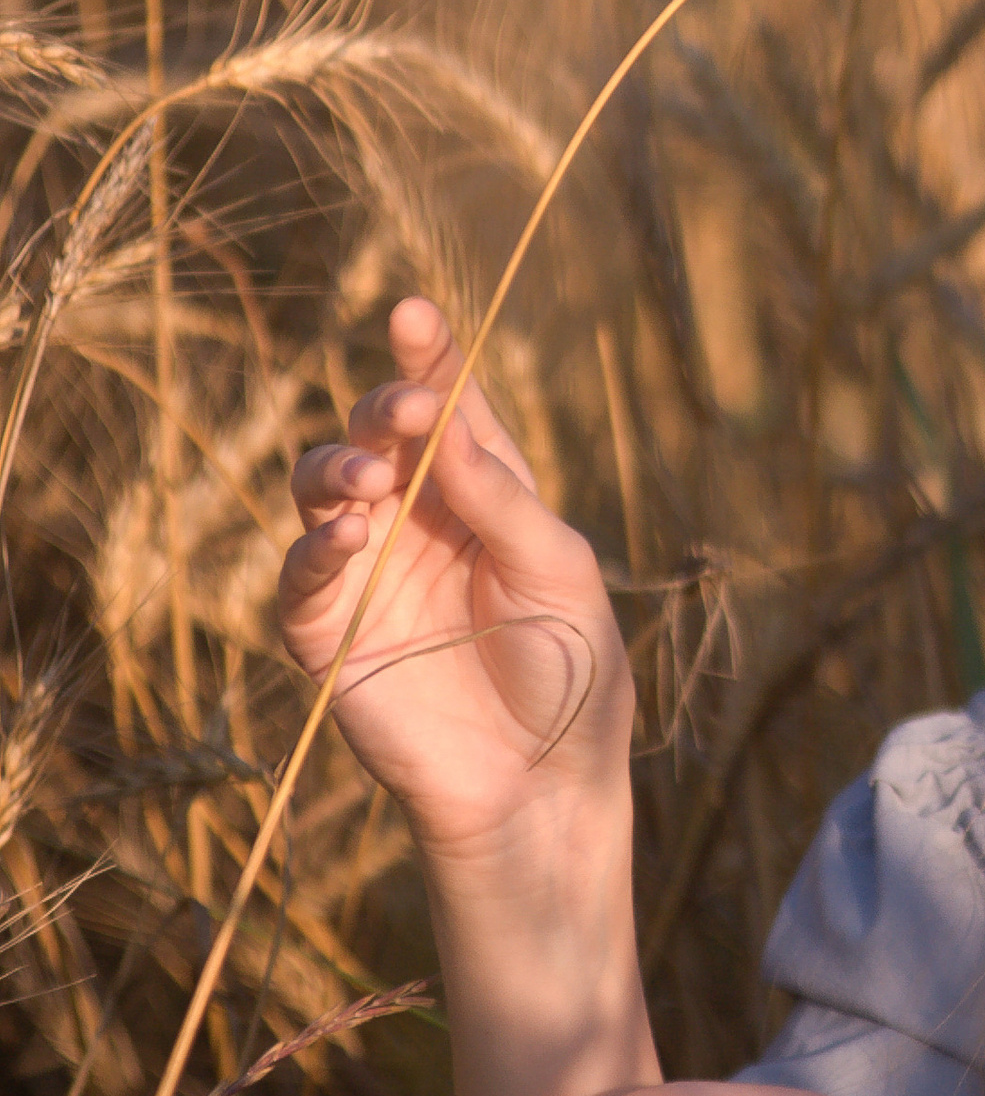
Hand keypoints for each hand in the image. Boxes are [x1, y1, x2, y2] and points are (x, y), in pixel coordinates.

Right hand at [280, 296, 632, 861]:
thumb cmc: (572, 672)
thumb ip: (501, 497)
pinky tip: (350, 538)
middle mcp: (419, 521)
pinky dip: (316, 548)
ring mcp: (370, 573)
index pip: (450, 408)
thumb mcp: (560, 571)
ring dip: (339, 471)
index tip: (414, 311)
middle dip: (384, 407)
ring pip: (322, 489)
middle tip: (408, 408)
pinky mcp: (329, 634)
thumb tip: (446, 417)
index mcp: (484, 494)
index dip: (430, 357)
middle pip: (376, 435)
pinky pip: (301, 577)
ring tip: (374, 485)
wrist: (544, 783)